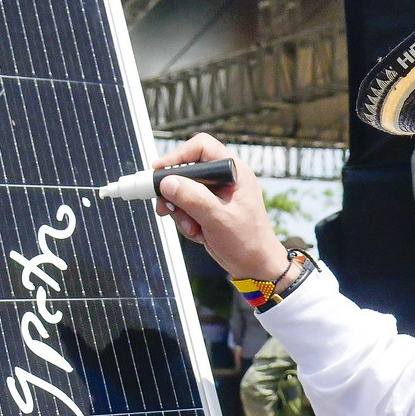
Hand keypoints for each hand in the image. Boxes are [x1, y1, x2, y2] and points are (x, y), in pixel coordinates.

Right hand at [153, 133, 289, 282]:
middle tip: (165, 207)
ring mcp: (216, 194)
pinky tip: (198, 234)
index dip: (178, 155)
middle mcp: (224, 178)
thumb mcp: (218, 219)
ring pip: (182, 191)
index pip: (202, 147)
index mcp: (234, 171)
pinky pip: (186, 207)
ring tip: (192, 228)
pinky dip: (186, 221)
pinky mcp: (208, 209)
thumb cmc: (248, 242)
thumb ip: (193, 198)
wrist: (255, 267)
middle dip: (174, 192)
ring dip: (180, 211)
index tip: (159, 171)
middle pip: (187, 170)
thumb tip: (167, 182)